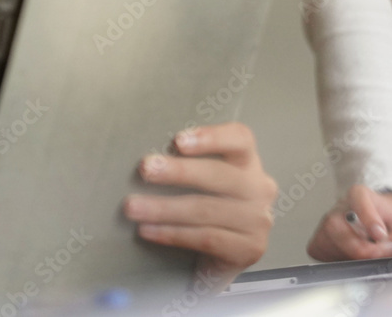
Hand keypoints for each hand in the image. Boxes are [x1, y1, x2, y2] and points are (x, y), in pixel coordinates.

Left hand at [122, 122, 277, 290]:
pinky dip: (172, 233)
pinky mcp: (249, 248)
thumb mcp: (202, 180)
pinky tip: (147, 230)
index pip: (239, 139)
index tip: (178, 140)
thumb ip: (185, 163)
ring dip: (163, 208)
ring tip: (133, 207)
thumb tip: (146, 159)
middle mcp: (258, 188)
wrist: (221, 254)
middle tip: (145, 169)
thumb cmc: (205, 207)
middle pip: (218, 175)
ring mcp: (257, 220)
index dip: (211, 137)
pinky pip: (205, 238)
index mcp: (247, 161)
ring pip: (205, 210)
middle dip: (178, 172)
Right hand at [307, 185, 391, 260]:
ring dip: (351, 256)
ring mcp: (328, 223)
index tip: (380, 235)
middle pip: (336, 225)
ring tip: (372, 257)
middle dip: (359, 247)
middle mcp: (340, 208)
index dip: (368, 218)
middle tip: (382, 253)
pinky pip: (321, 250)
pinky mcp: (321, 239)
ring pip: (328, 241)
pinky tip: (353, 257)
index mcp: (361, 196)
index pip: (358, 199)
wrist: (386, 223)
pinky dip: (337, 259)